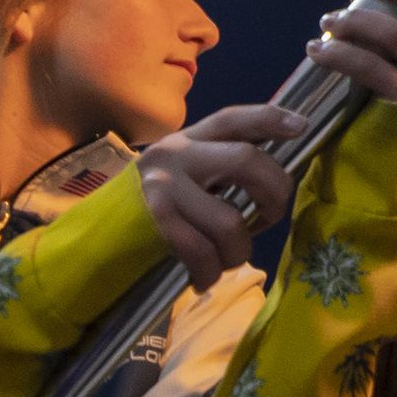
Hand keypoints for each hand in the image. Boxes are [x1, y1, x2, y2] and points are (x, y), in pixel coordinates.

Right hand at [138, 103, 305, 288]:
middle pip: (245, 160)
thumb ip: (222, 165)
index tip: (301, 126)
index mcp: (190, 139)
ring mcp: (164, 187)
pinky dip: (211, 272)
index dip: (269, 118)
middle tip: (269, 217)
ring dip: (239, 250)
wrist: (96, 235)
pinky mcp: (155, 221)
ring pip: (230, 220)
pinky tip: (205, 278)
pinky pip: (202, 251)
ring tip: (228, 258)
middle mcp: (177, 154)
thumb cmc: (156, 207)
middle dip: (273, 194)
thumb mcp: (187, 173)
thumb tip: (275, 177)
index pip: (233, 119)